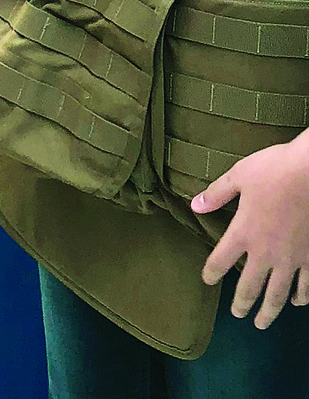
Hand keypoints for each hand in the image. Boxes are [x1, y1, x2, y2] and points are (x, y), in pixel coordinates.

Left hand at [192, 133, 308, 327]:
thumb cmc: (274, 170)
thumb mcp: (239, 176)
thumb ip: (216, 194)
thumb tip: (195, 206)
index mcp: (243, 232)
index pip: (220, 260)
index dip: (211, 272)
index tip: (207, 280)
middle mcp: (265, 252)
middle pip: (249, 286)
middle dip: (241, 303)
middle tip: (238, 314)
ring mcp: (291, 258)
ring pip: (278, 294)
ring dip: (269, 311)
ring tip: (262, 322)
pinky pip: (307, 285)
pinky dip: (301, 296)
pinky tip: (297, 302)